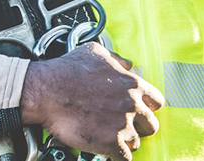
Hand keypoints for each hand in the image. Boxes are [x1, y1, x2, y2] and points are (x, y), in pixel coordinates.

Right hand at [19, 43, 163, 160]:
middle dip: (139, 127)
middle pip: (151, 126)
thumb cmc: (66, 71)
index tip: (137, 111)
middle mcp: (132, 105)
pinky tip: (107, 151)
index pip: (156, 102)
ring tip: (109, 138)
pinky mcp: (111, 143)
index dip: (146, 107)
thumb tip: (127, 64)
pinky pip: (125, 158)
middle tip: (123, 126)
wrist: (46, 92)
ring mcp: (123, 125)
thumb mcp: (95, 52)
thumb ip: (116, 59)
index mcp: (132, 84)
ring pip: (136, 143)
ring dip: (124, 142)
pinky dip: (117, 156)